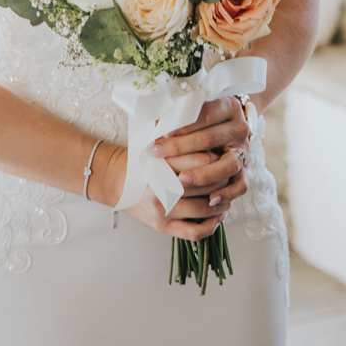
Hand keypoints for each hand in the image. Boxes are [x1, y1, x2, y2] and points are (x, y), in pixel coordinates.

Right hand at [90, 97, 251, 242]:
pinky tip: (218, 217)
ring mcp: (160, 210)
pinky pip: (193, 232)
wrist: (115, 180)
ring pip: (202, 210)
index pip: (198, 160)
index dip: (215, 159)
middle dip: (221, 180)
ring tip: (227, 196)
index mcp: (158, 162)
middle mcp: (158, 188)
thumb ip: (174, 129)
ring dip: (220, 204)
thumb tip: (199, 113)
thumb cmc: (140, 157)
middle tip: (231, 174)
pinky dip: (210, 226)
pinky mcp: (162, 227)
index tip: (223, 154)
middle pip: (203, 185)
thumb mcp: (152, 138)